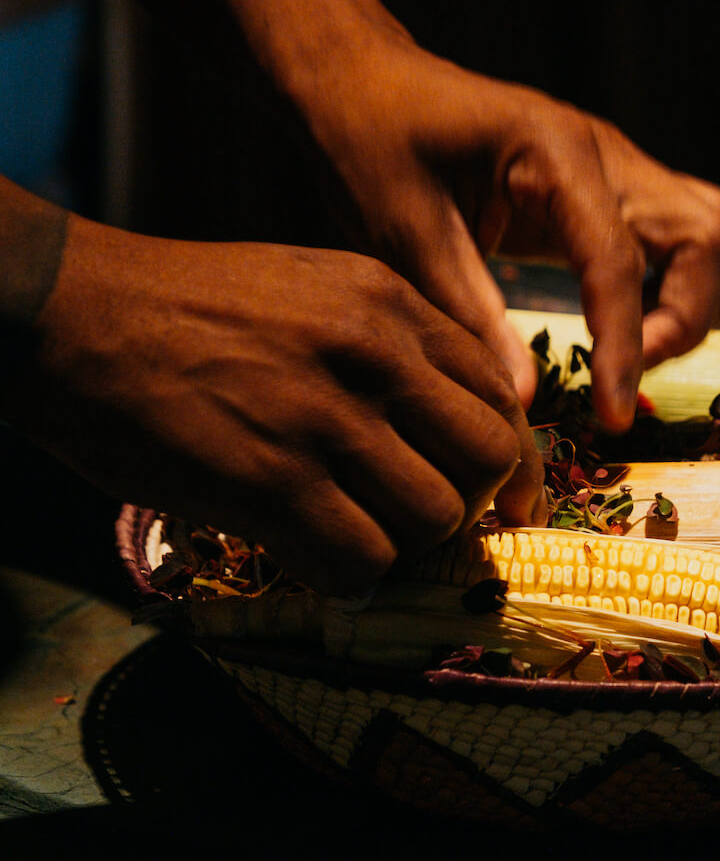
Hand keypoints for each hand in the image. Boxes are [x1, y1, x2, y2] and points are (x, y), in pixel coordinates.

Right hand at [8, 217, 544, 593]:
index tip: (495, 496)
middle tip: (424, 522)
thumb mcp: (308, 285)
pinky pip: (360, 560)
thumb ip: (385, 342)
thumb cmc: (184, 308)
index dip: (506, 458)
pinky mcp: (271, 482)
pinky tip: (306, 554)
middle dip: (471, 506)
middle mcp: (372, 355)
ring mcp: (324, 419)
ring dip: (402, 545)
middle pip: (488, 459)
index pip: (499, 393)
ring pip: (434, 519)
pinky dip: (345, 575)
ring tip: (350, 532)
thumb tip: (444, 419)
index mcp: (387, 304)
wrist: (73, 313)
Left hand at [301, 37, 719, 429]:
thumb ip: (471, 317)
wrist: (361, 81)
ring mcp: (613, 164)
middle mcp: (603, 150)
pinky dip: (666, 287)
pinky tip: (617, 326)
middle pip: (705, 233)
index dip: (626, 349)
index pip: (619, 263)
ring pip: (706, 232)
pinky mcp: (606, 186)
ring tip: (626, 353)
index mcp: (554, 151)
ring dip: (688, 300)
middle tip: (624, 371)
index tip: (614, 417)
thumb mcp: (406, 234)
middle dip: (685, 314)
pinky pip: (673, 238)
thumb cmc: (371, 143)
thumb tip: (524, 402)